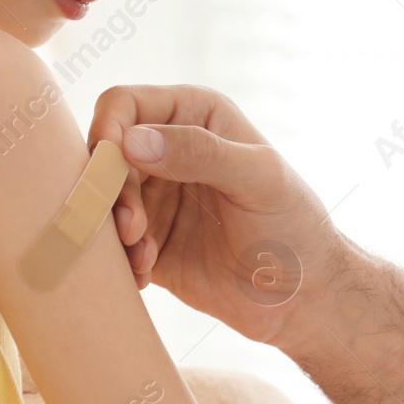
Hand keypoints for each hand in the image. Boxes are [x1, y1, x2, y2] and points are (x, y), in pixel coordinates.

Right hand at [89, 84, 340, 347]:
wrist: (303, 299)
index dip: (107, 131)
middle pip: (103, 155)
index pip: (125, 105)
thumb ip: (201, 153)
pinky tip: (146, 274)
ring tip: (145, 255)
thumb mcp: (259, 180)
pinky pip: (110, 243)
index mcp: (194, 115)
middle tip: (134, 229)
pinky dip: (118, 258)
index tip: (107, 169)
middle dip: (109, 191)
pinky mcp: (146, 241)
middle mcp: (167, 150)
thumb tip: (132, 140)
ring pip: (100, 200)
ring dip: (111, 228)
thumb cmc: (294, 226)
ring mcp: (154, 197)